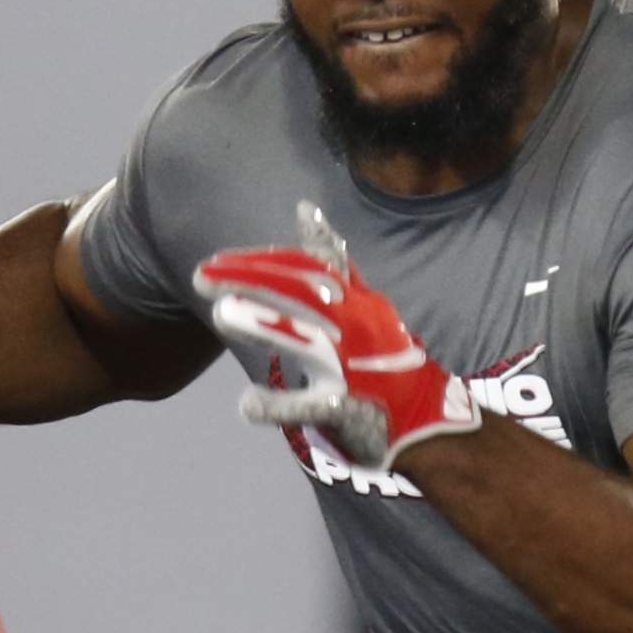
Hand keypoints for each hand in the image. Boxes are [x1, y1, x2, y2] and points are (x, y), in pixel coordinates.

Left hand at [197, 244, 477, 470]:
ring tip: (221, 313)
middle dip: (251, 279)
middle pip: (303, 291)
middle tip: (202, 277)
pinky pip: (313, 406)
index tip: (219, 259)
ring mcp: (356, 367)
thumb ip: (332, 265)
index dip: (265, 259)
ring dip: (266, 322)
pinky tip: (246, 404)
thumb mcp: (362, 304)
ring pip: (309, 339)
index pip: (313, 266)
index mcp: (360, 303)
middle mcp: (360, 327)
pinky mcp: (353, 409)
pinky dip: (279, 405)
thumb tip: (304, 210)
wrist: (430, 422)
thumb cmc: (388, 363)